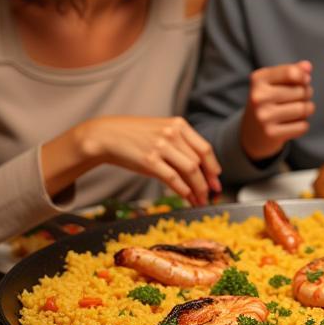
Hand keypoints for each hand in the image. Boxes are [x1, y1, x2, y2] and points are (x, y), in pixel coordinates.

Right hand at [49, 116, 221, 205]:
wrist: (107, 135)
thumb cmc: (136, 137)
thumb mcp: (162, 133)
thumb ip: (181, 147)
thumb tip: (199, 172)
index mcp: (179, 125)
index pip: (205, 148)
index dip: (213, 166)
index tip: (217, 179)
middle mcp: (172, 134)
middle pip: (199, 162)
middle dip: (207, 181)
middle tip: (211, 194)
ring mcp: (160, 147)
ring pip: (190, 170)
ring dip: (198, 188)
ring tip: (200, 199)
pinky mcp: (149, 161)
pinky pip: (173, 178)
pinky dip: (183, 190)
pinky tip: (187, 197)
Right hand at [240, 61, 313, 160]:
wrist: (251, 132)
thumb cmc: (268, 102)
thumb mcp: (275, 82)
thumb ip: (292, 71)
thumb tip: (307, 66)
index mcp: (258, 79)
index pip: (291, 72)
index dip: (303, 77)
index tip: (304, 80)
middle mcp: (258, 97)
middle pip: (301, 91)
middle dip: (306, 94)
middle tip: (298, 98)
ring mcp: (264, 116)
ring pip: (303, 109)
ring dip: (307, 110)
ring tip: (298, 110)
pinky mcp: (271, 134)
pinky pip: (302, 126)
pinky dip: (302, 125)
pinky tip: (291, 124)